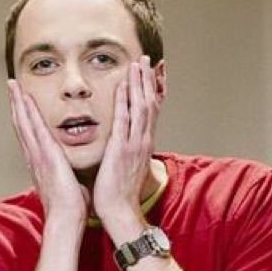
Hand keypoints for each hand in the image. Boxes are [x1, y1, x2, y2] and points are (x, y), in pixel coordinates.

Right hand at [8, 79, 88, 226]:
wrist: (65, 219)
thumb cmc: (70, 207)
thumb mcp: (69, 184)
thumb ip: (68, 174)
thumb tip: (75, 173)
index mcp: (40, 164)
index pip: (30, 135)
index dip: (24, 117)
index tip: (21, 102)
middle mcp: (34, 157)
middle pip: (22, 125)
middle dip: (16, 104)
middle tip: (12, 85)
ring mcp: (37, 155)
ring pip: (24, 123)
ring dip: (18, 102)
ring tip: (13, 85)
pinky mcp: (45, 155)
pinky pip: (34, 129)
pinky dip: (28, 112)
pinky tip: (24, 98)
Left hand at [93, 56, 159, 234]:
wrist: (121, 211)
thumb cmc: (120, 192)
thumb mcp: (128, 166)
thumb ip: (128, 151)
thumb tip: (124, 142)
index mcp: (143, 143)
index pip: (150, 111)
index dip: (151, 90)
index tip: (151, 73)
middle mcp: (143, 140)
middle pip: (150, 103)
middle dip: (148, 80)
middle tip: (146, 59)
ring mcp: (134, 143)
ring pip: (141, 107)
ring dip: (140, 83)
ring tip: (138, 63)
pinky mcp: (122, 148)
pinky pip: (125, 119)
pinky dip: (126, 100)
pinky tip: (124, 85)